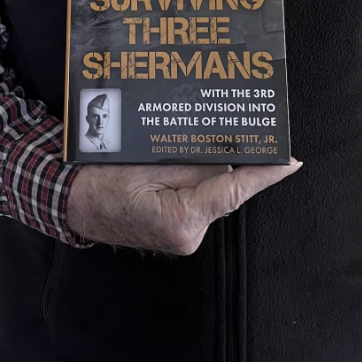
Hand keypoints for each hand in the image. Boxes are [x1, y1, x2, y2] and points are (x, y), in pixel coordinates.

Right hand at [67, 160, 301, 254]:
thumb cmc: (100, 181)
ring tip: (183, 143)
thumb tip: (225, 157)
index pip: (235, 190)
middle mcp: (188, 233)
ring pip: (208, 188)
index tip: (291, 161)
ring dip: (201, 166)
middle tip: (226, 127)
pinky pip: (195, 194)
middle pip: (223, 185)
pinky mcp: (176, 228)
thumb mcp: (146, 163)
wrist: (70, 201)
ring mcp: (182, 234)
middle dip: (224, 159)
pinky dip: (191, 176)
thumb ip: (191, 162)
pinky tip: (174, 159)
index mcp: (182, 219)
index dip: (265, 174)